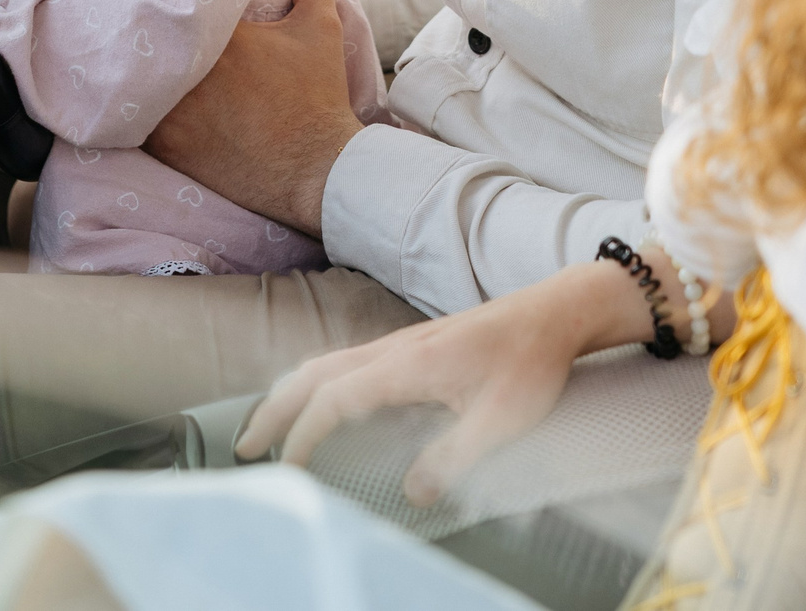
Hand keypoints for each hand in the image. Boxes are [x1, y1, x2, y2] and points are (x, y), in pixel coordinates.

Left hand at [144, 0, 362, 235]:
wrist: (315, 169)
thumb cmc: (317, 95)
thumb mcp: (321, 27)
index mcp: (218, 33)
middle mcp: (187, 70)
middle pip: (144, 35)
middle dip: (140, 24)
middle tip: (131, 13)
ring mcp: (171, 112)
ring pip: (130, 76)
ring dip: (132, 66)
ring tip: (130, 55)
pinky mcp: (164, 147)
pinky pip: (128, 119)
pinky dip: (129, 107)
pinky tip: (134, 97)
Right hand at [237, 260, 653, 505]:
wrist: (557, 313)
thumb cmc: (531, 362)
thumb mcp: (500, 421)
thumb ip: (453, 459)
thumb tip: (412, 492)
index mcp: (405, 365)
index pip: (333, 399)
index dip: (303, 434)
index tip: (288, 466)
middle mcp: (394, 348)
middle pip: (313, 373)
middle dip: (275, 408)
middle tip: (247, 443)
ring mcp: (402, 342)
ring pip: (328, 361)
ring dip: (293, 392)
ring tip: (274, 423)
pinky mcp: (416, 345)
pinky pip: (349, 359)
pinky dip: (320, 381)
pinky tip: (329, 401)